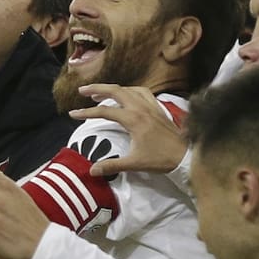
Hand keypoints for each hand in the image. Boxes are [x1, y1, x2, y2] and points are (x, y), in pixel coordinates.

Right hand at [69, 84, 185, 176]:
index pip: (104, 111)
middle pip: (115, 90)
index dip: (86, 112)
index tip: (73, 114)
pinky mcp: (157, 107)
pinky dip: (129, 90)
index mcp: (133, 119)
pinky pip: (141, 91)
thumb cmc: (160, 159)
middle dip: (96, 89)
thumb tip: (91, 170)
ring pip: (127, 89)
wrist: (185, 155)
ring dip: (111, 88)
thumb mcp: (134, 163)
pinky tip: (125, 94)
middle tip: (82, 91)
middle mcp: (140, 107)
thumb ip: (112, 165)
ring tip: (99, 93)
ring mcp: (150, 105)